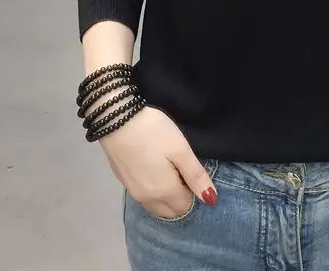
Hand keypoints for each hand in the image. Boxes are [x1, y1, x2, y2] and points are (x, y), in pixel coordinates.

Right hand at [100, 107, 217, 218]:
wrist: (116, 119)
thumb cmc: (154, 132)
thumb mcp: (181, 150)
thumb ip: (196, 176)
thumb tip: (211, 200)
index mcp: (164, 193)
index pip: (186, 207)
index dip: (192, 190)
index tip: (188, 169)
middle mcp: (147, 200)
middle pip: (170, 210)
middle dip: (179, 196)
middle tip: (179, 168)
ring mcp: (133, 193)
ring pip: (156, 206)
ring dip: (165, 195)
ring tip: (166, 166)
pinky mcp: (124, 183)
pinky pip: (144, 197)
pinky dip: (152, 190)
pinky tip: (151, 167)